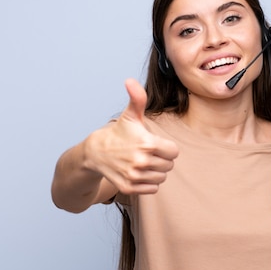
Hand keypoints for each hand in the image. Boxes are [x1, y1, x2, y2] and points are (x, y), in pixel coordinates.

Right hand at [84, 78, 178, 194]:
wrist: (96, 153)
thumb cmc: (119, 133)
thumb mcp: (131, 115)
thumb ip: (138, 99)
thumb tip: (130, 81)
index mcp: (147, 143)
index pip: (174, 152)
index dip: (166, 147)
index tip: (155, 144)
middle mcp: (141, 161)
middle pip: (168, 165)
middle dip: (161, 159)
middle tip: (147, 153)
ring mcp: (135, 176)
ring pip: (161, 177)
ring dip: (155, 171)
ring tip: (142, 162)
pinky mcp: (129, 188)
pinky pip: (152, 189)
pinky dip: (148, 183)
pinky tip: (138, 172)